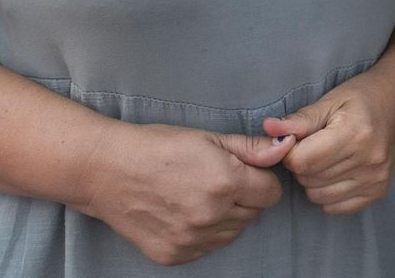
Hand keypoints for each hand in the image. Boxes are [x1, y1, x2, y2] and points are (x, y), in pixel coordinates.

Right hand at [77, 122, 294, 266]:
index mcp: (225, 183)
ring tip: (197, 194)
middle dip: (243, 198)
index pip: (271, 193)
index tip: (242, 171)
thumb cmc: (158, 146)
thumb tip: (288, 146)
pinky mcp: (175, 255)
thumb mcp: (208, 138)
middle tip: (214, 179)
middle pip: (253, 214)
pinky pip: (207, 247)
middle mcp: (212, 216)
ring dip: (225, 217)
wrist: (107, 171)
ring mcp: (192, 240)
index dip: (260, 179)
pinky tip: (182, 211)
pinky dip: (202, 233)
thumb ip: (251, 148)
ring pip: (232, 233)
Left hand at [262, 70, 394, 215]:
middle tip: (314, 144)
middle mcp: (368, 161)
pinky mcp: (378, 192)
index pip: (302, 161)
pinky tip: (336, 171)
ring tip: (325, 156)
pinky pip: (335, 207)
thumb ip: (298, 120)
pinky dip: (327, 193)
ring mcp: (375, 179)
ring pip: (318, 196)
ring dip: (313, 179)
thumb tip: (268, 128)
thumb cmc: (361, 97)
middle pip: (308, 179)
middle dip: (302, 163)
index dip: (291, 151)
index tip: (298, 138)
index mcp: (354, 134)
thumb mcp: (329, 100)